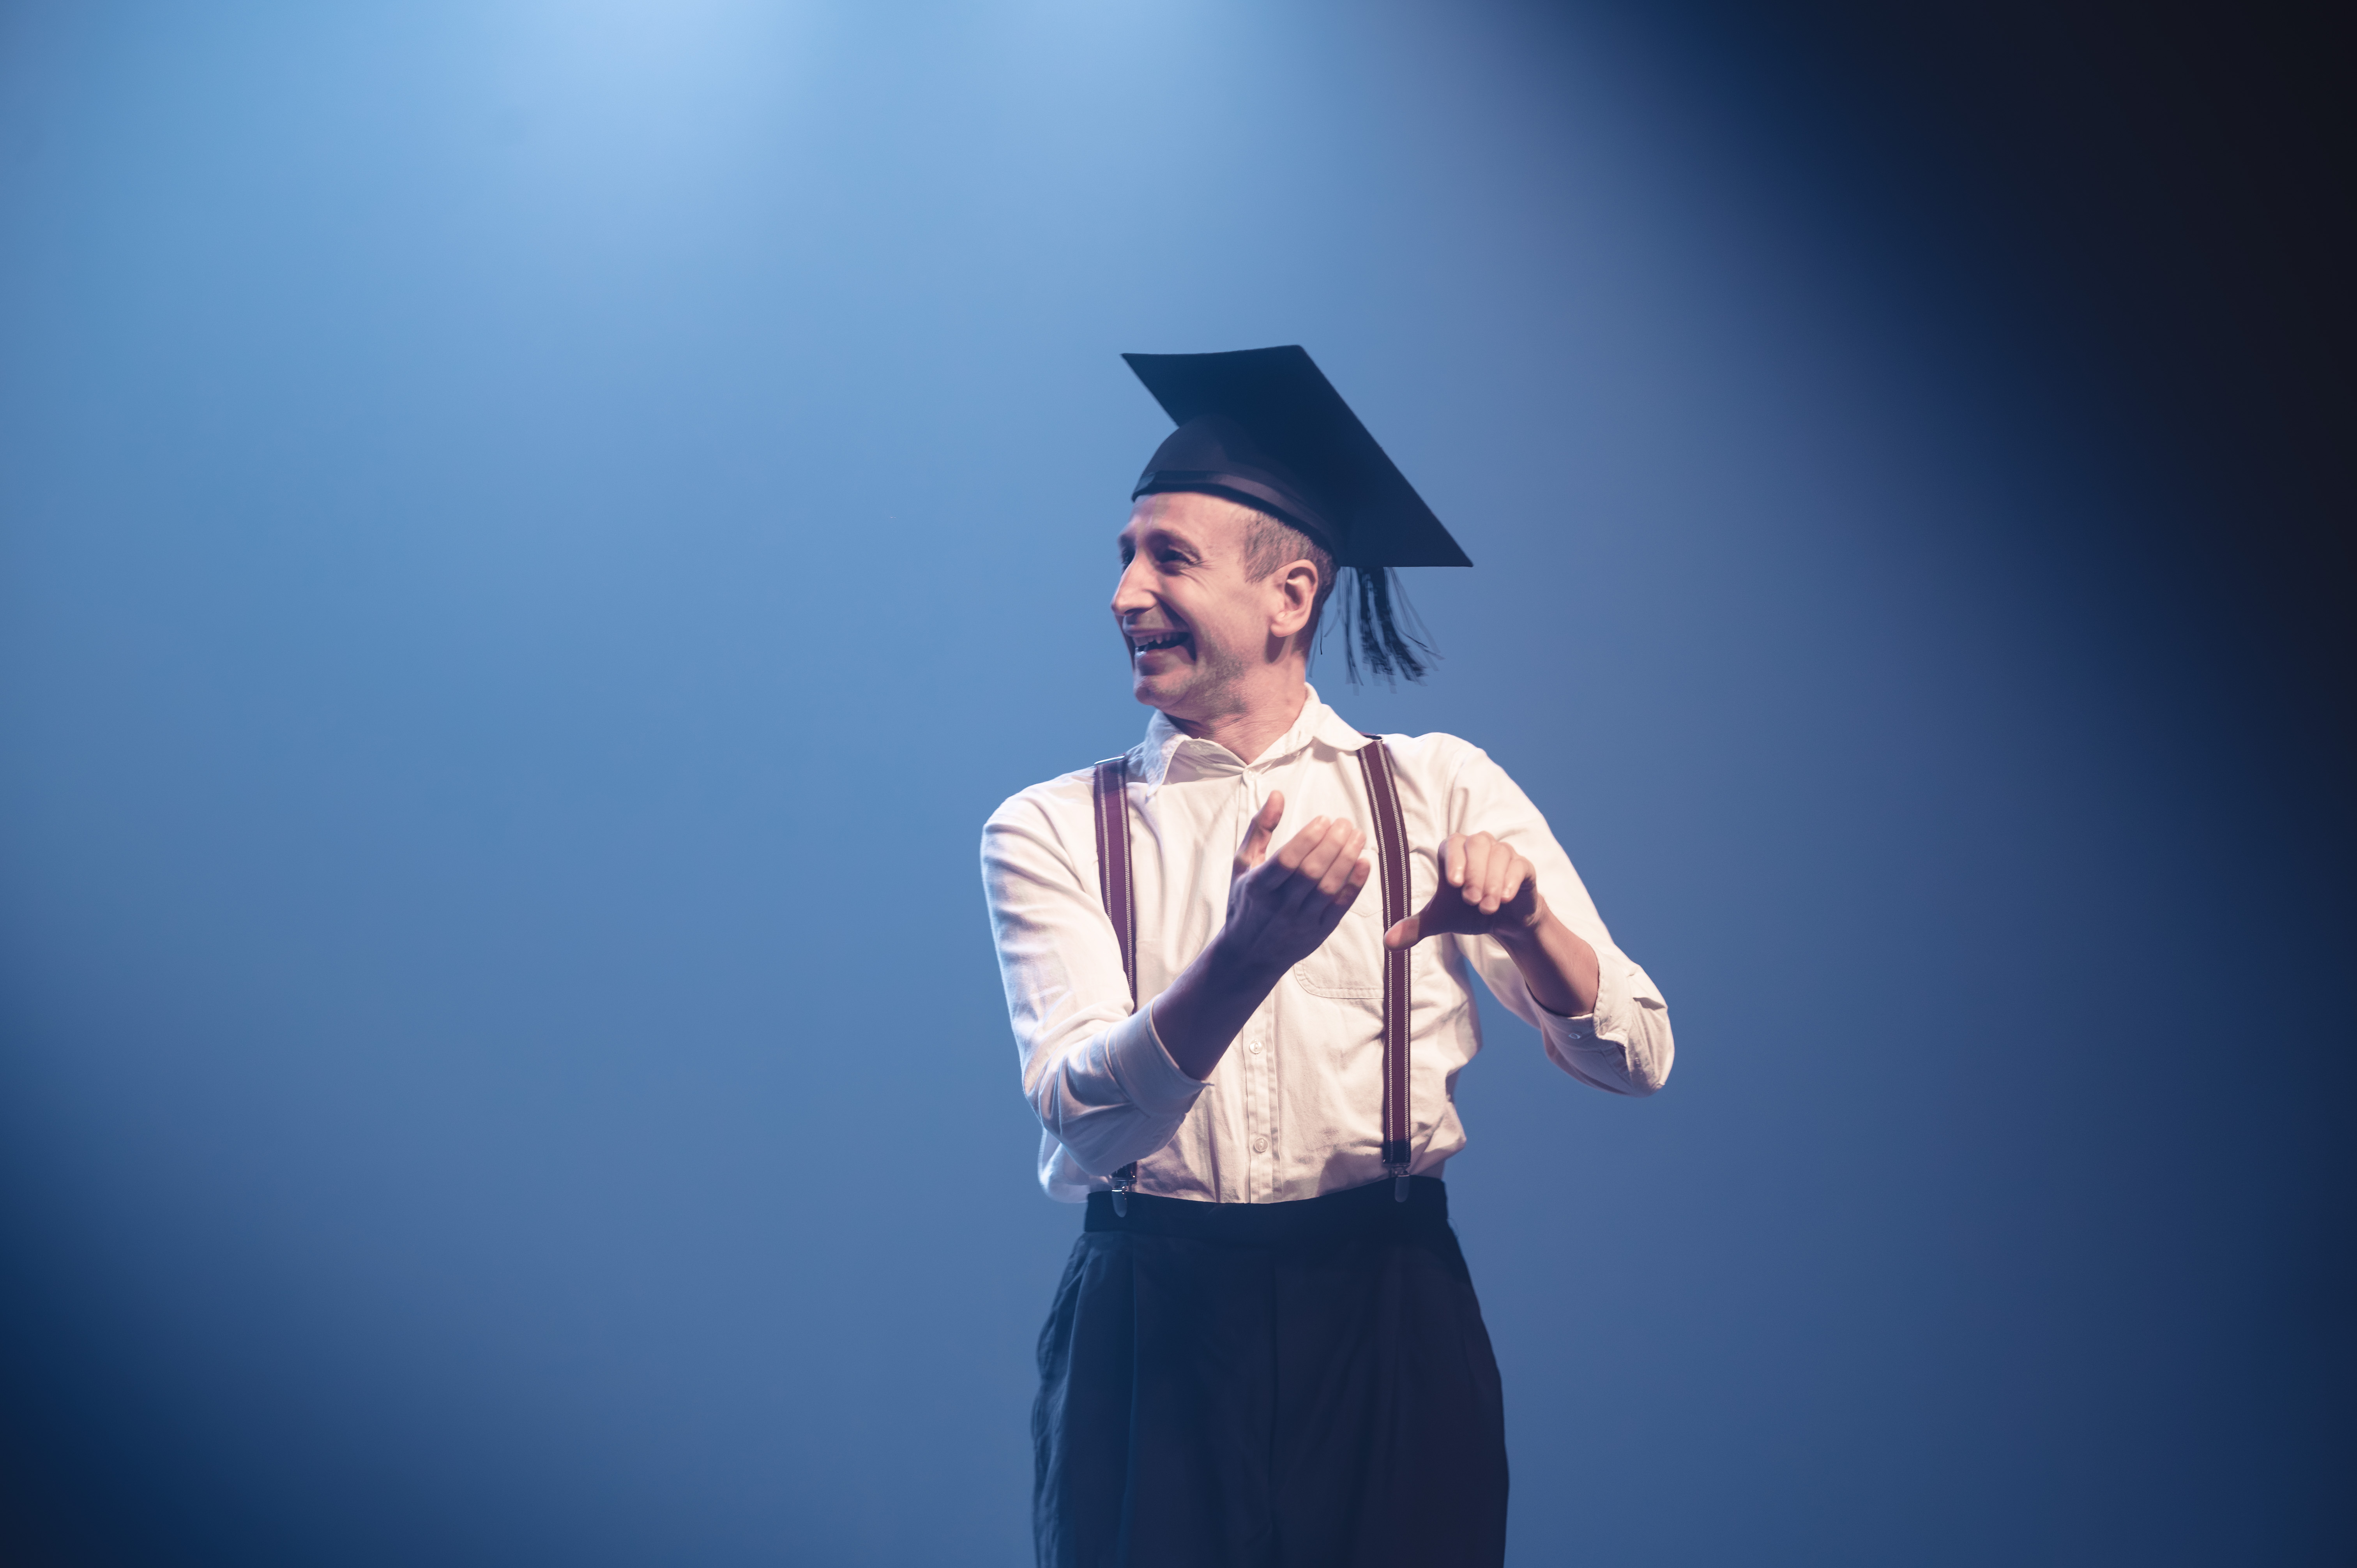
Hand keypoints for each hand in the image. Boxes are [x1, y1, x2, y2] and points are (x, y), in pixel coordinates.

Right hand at [1218, 791, 1372, 973]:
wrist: (1249, 954)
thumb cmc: (1246, 901)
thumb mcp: (1244, 864)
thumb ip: (1260, 829)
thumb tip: (1277, 795)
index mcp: (1258, 887)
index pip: (1287, 860)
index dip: (1308, 837)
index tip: (1324, 819)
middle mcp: (1279, 906)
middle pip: (1311, 872)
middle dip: (1332, 843)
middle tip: (1345, 823)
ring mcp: (1300, 921)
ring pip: (1328, 887)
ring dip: (1347, 859)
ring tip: (1358, 836)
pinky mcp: (1318, 932)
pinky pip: (1340, 907)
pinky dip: (1354, 885)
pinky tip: (1364, 862)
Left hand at [1384, 832, 1540, 949]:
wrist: (1503, 920)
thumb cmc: (1468, 912)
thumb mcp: (1441, 920)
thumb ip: (1415, 927)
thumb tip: (1387, 942)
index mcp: (1455, 853)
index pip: (1452, 844)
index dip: (1453, 860)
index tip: (1453, 883)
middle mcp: (1479, 847)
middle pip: (1477, 844)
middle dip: (1474, 873)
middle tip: (1471, 901)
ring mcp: (1503, 854)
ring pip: (1499, 853)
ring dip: (1492, 881)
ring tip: (1486, 907)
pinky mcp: (1522, 866)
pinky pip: (1519, 865)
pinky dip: (1511, 881)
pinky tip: (1504, 898)